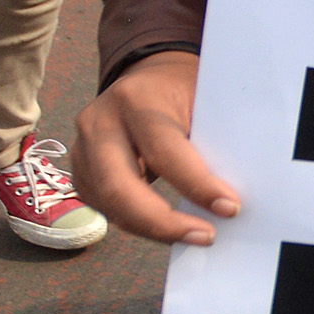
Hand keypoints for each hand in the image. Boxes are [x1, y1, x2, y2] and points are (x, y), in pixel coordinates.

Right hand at [70, 50, 241, 244]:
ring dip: (152, 228)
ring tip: (193, 236)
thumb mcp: (203, 99)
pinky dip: (138, 222)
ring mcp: (82, 148)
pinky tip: (168, 227)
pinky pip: (106, 206)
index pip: (164, 151)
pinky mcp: (81, 171)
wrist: (147, 76)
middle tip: (205, 237)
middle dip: (161, 222)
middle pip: (118, 186)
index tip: (230, 208)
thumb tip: (232, 194)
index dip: (197, 185)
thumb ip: (212, 139)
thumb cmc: (185, 89)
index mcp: (136, 99)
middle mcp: (99, 123)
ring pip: (109, 203)